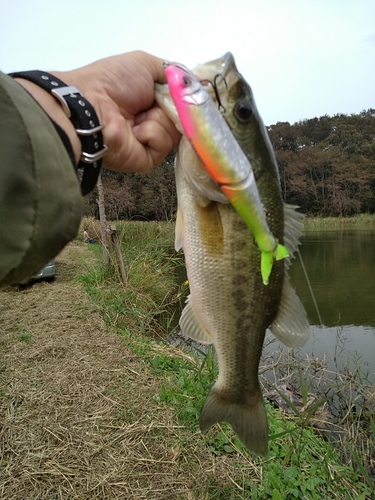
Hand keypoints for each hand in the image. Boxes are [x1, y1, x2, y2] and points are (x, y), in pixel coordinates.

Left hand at [52, 51, 180, 172]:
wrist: (91, 107)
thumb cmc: (113, 81)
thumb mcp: (145, 63)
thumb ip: (172, 72)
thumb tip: (199, 83)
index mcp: (151, 100)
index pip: (181, 102)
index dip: (187, 98)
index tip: (191, 93)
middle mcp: (152, 120)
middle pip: (183, 118)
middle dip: (175, 107)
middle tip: (157, 102)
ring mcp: (150, 141)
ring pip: (176, 131)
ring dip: (159, 119)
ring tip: (138, 116)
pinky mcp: (148, 159)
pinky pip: (165, 144)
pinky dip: (152, 133)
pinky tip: (136, 131)